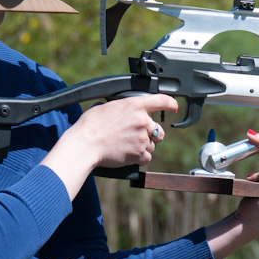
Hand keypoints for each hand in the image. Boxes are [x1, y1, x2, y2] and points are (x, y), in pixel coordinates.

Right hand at [43, 94, 178, 198]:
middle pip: (158, 129)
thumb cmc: (90, 126)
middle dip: (150, 133)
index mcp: (135, 105)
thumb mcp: (105, 106)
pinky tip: (128, 154)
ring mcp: (142, 139)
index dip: (171, 103)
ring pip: (153, 144)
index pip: (162, 100)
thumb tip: (123, 110)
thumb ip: (122, 107)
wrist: (85, 145)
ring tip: (127, 145)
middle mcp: (142, 121)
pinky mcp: (139, 154)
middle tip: (135, 135)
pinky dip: (140, 157)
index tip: (174, 107)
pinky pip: (147, 157)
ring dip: (144, 146)